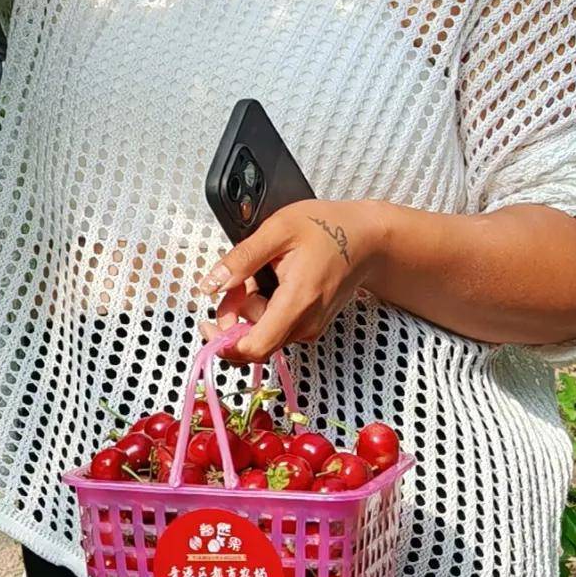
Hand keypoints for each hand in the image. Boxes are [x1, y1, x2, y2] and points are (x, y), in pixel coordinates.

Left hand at [194, 199, 391, 365]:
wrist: (368, 239)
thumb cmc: (328, 228)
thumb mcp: (278, 229)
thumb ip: (242, 259)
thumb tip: (209, 285)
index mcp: (297, 302)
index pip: (255, 348)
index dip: (223, 343)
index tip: (207, 323)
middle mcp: (306, 324)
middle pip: (253, 341)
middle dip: (234, 315)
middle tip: (236, 279)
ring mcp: (310, 327)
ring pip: (263, 333)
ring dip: (249, 309)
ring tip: (259, 273)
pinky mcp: (311, 325)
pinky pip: (276, 326)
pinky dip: (264, 309)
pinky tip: (271, 282)